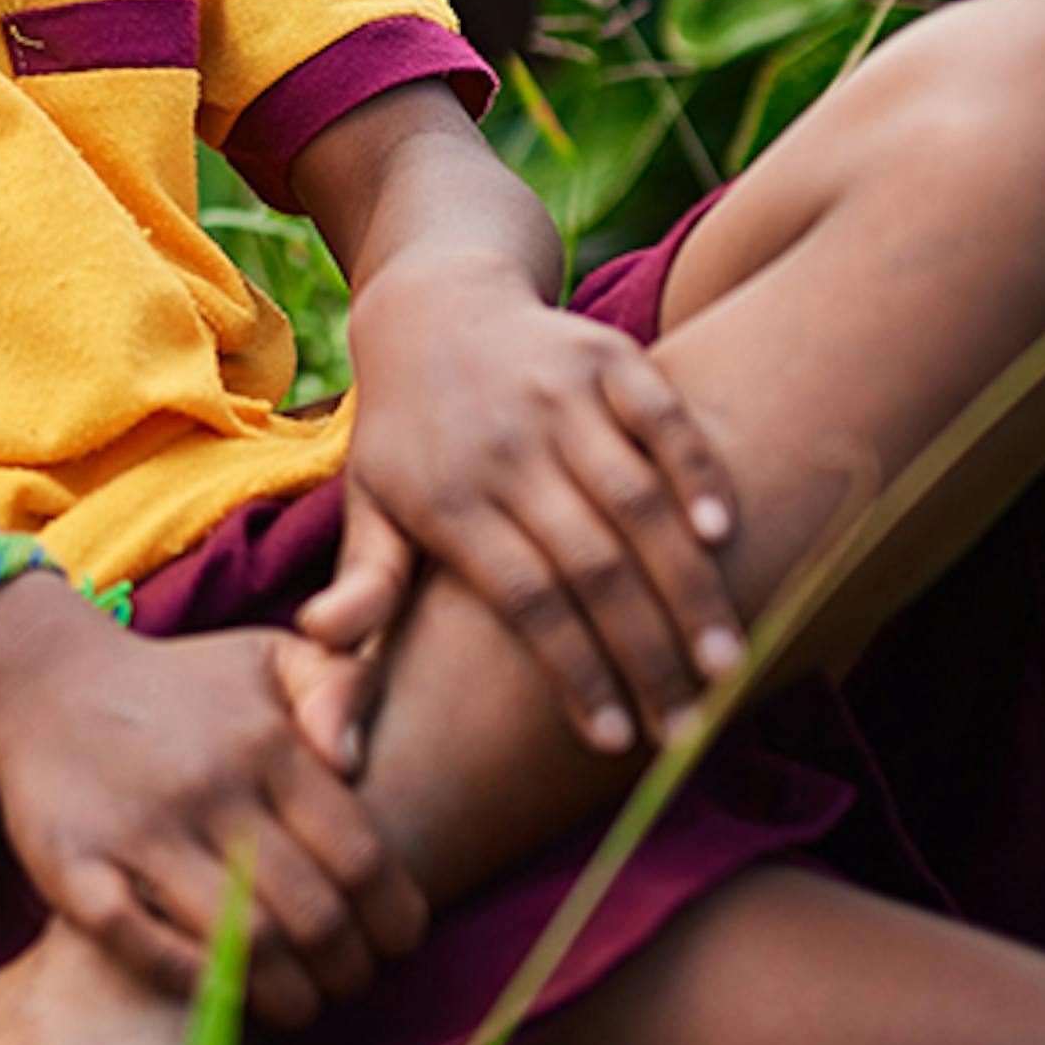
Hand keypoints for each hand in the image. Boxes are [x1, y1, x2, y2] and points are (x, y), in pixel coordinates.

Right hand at [0, 582, 428, 1028]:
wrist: (42, 679)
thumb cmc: (179, 685)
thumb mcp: (269, 657)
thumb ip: (342, 686)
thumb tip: (362, 766)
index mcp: (266, 743)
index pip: (362, 857)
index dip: (393, 921)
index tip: (395, 947)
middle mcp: (208, 786)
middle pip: (312, 915)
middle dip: (348, 973)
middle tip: (349, 988)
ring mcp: (138, 831)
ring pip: (243, 943)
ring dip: (287, 998)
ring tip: (299, 1009)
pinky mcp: (73, 867)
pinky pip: (144, 947)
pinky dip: (195, 985)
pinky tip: (224, 999)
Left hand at [306, 254, 745, 758]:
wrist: (431, 304)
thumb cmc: (407, 433)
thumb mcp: (370, 503)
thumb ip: (366, 583)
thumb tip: (317, 641)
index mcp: (446, 499)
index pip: (523, 602)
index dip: (575, 673)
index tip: (619, 741)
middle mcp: (504, 446)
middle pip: (590, 565)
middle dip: (647, 654)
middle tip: (693, 726)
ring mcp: (557, 395)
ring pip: (636, 502)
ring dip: (688, 586)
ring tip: (726, 662)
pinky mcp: (603, 355)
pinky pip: (662, 416)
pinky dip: (697, 471)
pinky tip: (725, 536)